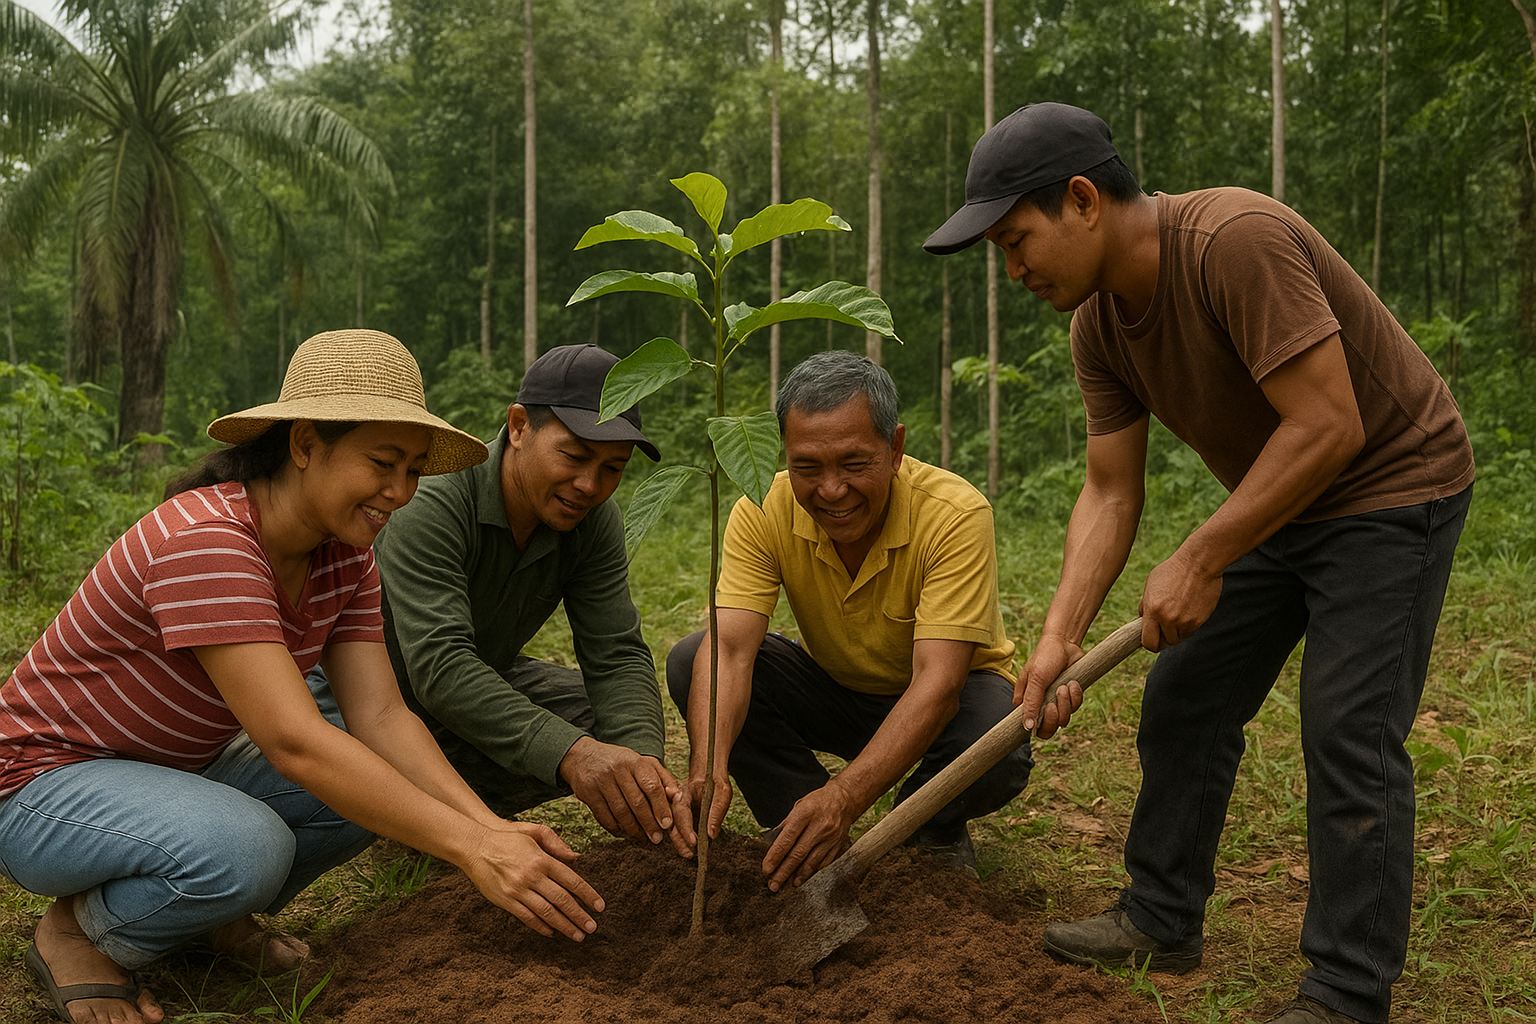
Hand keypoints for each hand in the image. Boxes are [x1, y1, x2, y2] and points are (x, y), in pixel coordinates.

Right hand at [464, 821, 604, 939]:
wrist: (474, 846)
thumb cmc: (507, 838)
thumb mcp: (533, 831)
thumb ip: (557, 843)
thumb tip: (576, 858)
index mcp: (542, 858)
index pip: (572, 880)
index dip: (588, 895)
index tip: (600, 906)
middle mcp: (531, 876)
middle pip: (562, 900)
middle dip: (579, 916)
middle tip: (592, 927)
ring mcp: (517, 890)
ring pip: (546, 912)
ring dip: (564, 925)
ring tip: (577, 935)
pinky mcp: (505, 900)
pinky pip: (526, 917)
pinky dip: (540, 926)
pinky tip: (552, 932)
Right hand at [559, 738, 678, 845]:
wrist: (583, 756)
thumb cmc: (620, 762)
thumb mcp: (642, 762)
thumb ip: (662, 777)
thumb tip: (676, 797)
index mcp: (634, 761)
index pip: (651, 786)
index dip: (660, 807)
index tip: (667, 825)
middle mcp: (617, 770)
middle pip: (636, 802)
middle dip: (648, 823)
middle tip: (657, 839)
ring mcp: (600, 781)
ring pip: (620, 812)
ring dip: (633, 829)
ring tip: (642, 838)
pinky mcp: (587, 793)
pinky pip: (603, 816)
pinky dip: (615, 828)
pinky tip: (624, 832)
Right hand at [673, 771, 733, 857]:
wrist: (709, 774)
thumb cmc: (716, 782)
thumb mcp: (723, 792)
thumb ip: (717, 811)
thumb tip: (711, 835)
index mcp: (683, 792)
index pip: (681, 812)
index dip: (686, 829)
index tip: (694, 843)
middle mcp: (675, 801)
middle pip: (671, 822)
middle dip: (679, 840)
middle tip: (689, 854)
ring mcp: (675, 808)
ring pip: (672, 827)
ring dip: (679, 843)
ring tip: (688, 854)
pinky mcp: (679, 815)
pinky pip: (676, 829)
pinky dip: (681, 840)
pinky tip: (687, 849)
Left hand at [762, 785, 855, 891]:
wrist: (844, 800)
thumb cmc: (817, 802)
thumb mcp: (799, 806)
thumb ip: (786, 825)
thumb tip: (773, 845)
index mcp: (805, 813)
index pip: (787, 839)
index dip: (776, 855)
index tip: (766, 869)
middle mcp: (819, 826)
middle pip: (798, 854)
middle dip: (783, 871)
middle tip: (773, 884)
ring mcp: (830, 838)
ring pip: (811, 862)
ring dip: (797, 876)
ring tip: (786, 885)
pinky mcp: (838, 845)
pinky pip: (823, 863)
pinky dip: (811, 872)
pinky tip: (802, 878)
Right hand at [1015, 634, 1085, 738]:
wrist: (1065, 643)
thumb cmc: (1045, 657)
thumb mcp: (1036, 679)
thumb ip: (1031, 703)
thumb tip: (1027, 727)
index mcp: (1025, 702)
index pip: (1028, 727)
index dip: (1038, 727)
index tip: (1047, 711)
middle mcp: (1039, 705)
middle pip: (1047, 729)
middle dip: (1054, 717)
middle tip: (1054, 703)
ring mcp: (1054, 702)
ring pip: (1063, 720)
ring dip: (1066, 703)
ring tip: (1064, 686)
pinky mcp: (1069, 699)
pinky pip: (1074, 708)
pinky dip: (1075, 697)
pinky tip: (1072, 683)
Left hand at [1138, 550, 1222, 650]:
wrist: (1198, 563)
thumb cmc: (1173, 571)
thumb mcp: (1151, 584)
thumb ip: (1145, 604)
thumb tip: (1142, 619)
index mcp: (1153, 610)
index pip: (1148, 641)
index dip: (1150, 643)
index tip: (1153, 639)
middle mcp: (1168, 618)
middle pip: (1164, 643)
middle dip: (1164, 638)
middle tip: (1166, 628)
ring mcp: (1185, 621)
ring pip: (1179, 637)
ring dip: (1177, 631)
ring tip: (1178, 614)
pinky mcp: (1199, 620)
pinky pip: (1191, 631)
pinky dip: (1189, 625)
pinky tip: (1188, 610)